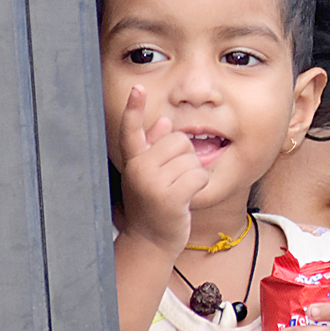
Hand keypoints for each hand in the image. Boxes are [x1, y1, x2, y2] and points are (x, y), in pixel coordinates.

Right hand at [117, 85, 209, 254]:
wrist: (150, 242)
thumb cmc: (153, 206)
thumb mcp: (150, 176)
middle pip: (178, 140)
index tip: (137, 88)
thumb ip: (154, 148)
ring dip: (192, 175)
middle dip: (184, 157)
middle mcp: (138, 169)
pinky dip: (199, 186)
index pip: (131, 130)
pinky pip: (198, 175)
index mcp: (133, 161)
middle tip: (172, 181)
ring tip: (177, 192)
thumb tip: (162, 122)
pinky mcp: (169, 197)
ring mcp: (152, 183)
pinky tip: (186, 199)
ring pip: (191, 158)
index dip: (133, 108)